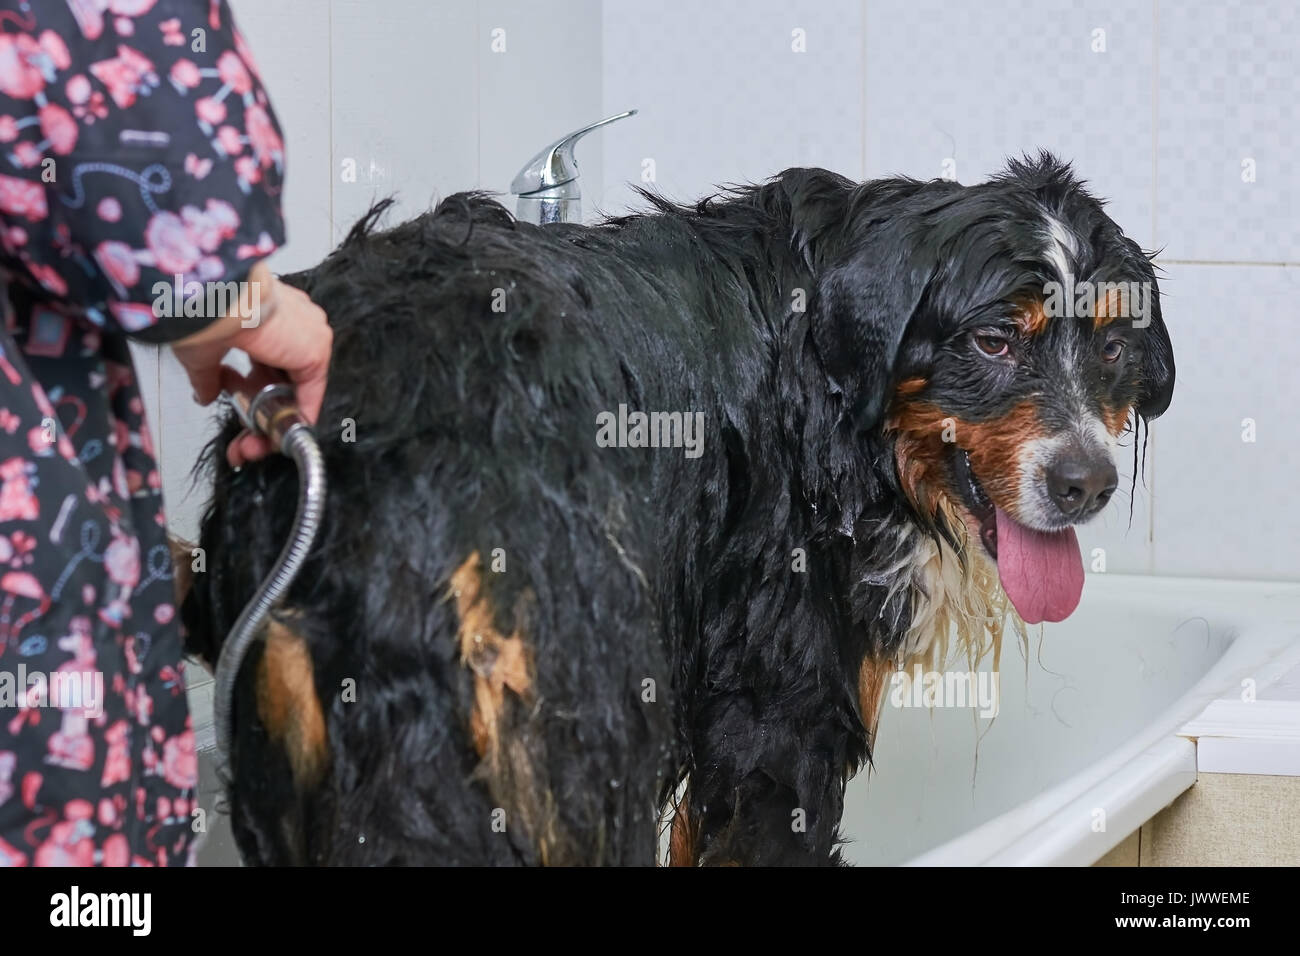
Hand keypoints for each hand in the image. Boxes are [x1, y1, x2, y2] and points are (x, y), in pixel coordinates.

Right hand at [171, 261, 332, 466]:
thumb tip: (204, 393)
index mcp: (267, 315)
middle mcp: (293, 323)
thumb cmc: (203, 306)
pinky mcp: (316, 350)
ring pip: (295, 390)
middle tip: (244, 440)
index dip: (251, 396)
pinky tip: (276, 437)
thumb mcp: (202, 350)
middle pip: (283, 382)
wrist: (211, 293)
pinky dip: (294, 418)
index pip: (268, 364)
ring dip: (273, 422)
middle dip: (260, 416)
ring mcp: (309, 334)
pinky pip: (310, 394)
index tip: (238, 416)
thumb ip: (209, 375)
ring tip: (253, 444)